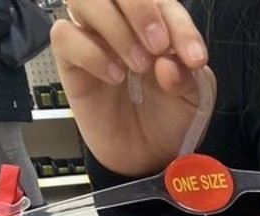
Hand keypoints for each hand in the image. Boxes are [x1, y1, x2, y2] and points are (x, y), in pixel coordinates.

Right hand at [52, 1, 213, 176]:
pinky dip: (91, 52)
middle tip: (158, 47)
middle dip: (140, 9)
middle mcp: (121, 20)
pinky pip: (65, 36)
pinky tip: (114, 76)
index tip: (194, 59)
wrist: (147, 156)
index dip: (179, 26)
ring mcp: (92, 36)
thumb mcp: (194, 101)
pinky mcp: (71, 60)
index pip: (163, 2)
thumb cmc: (169, 119)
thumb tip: (168, 63)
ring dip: (114, 26)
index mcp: (156, 21)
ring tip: (138, 64)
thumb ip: (190, 78)